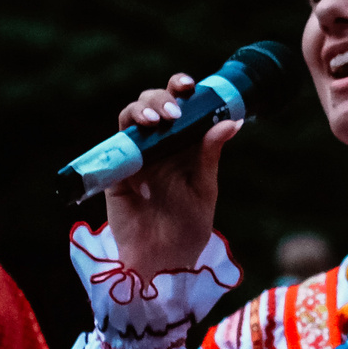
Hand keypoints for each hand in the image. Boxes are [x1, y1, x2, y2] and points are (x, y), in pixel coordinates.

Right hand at [102, 73, 241, 283]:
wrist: (162, 262)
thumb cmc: (187, 228)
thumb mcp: (204, 189)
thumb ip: (209, 154)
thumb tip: (232, 121)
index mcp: (184, 143)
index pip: (181, 105)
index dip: (181, 88)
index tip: (190, 86)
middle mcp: (159, 144)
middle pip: (152, 103)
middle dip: (160, 99)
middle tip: (172, 114)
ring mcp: (135, 156)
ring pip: (130, 117)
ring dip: (141, 111)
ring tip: (154, 122)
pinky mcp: (115, 172)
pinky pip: (115, 147)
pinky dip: (126, 143)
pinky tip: (141, 155)